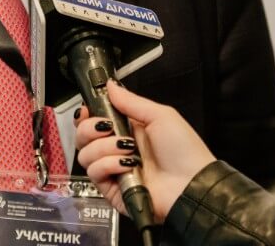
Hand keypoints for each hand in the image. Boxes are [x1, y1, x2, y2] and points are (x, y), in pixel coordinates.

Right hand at [75, 82, 215, 222]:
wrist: (191, 183)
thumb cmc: (183, 149)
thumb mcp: (159, 116)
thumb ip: (130, 101)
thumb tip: (109, 85)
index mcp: (127, 129)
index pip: (93, 121)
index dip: (86, 114)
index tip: (86, 110)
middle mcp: (116, 149)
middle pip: (83, 137)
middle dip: (90, 128)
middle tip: (108, 127)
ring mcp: (113, 170)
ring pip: (86, 154)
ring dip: (105, 147)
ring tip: (128, 149)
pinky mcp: (113, 190)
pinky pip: (95, 173)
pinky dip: (108, 164)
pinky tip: (126, 165)